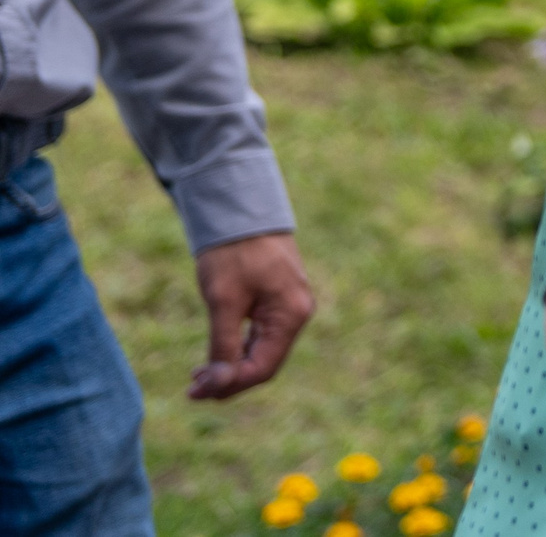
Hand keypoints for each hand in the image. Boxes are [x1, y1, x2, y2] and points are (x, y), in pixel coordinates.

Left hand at [189, 232, 313, 399]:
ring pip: (262, 351)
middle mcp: (297, 313)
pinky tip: (216, 354)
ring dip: (232, 367)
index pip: (262, 368)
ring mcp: (289, 306)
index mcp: (291, 315)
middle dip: (229, 379)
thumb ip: (223, 345)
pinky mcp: (278, 300)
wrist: (241, 210)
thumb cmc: (233, 253)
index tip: (194, 392)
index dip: (228, 386)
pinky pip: (261, 336)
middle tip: (192, 387)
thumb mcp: (223, 301)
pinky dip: (238, 349)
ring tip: (198, 374)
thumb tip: (219, 385)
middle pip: (264, 363)